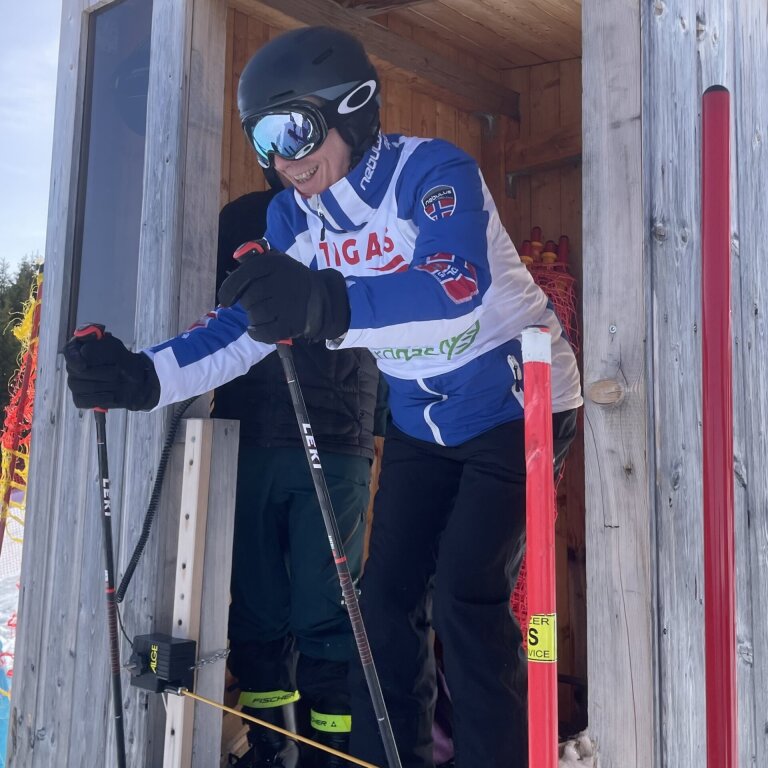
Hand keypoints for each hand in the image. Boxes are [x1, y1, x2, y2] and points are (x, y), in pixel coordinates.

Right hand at [64, 331, 159, 410]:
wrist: (138, 381)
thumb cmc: (125, 362)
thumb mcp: (116, 349)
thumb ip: (99, 346)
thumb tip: (84, 349)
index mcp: (80, 348)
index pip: (69, 350)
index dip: (74, 357)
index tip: (84, 365)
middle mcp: (74, 365)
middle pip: (75, 371)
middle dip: (99, 373)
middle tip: (116, 371)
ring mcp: (75, 382)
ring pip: (77, 385)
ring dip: (102, 385)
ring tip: (117, 382)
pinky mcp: (81, 398)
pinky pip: (82, 400)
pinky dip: (98, 398)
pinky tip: (111, 395)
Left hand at [218, 241, 349, 343]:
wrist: (321, 297)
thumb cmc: (290, 279)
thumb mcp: (275, 261)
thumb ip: (254, 257)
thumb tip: (237, 256)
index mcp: (274, 263)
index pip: (243, 276)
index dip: (229, 290)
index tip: (225, 300)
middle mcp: (281, 282)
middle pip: (248, 298)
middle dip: (248, 304)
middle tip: (258, 304)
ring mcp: (288, 304)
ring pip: (255, 315)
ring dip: (253, 318)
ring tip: (263, 315)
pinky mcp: (292, 323)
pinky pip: (264, 332)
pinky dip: (256, 332)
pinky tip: (257, 329)